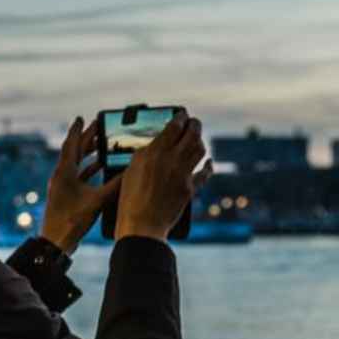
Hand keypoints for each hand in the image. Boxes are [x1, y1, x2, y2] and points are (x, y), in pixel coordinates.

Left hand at [40, 115, 121, 253]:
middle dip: (86, 139)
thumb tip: (131, 172)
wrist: (56, 242)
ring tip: (102, 145)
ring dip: (88, 154)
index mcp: (64, 172)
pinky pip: (78, 176)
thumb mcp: (97, 200)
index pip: (71, 144)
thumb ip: (114, 185)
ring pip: (76, 164)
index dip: (77, 130)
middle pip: (74, 152)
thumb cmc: (72, 220)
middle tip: (98, 127)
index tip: (82, 118)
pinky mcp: (65, 195)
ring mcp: (62, 186)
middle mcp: (60, 176)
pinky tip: (99, 169)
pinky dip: (88, 170)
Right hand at [116, 110, 213, 241]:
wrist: (142, 225)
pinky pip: (205, 173)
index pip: (173, 126)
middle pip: (192, 134)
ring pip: (200, 150)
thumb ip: (145, 154)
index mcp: (153, 152)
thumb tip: (157, 145)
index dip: (180, 117)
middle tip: (193, 122)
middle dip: (195, 125)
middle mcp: (170, 160)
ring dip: (200, 141)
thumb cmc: (130, 200)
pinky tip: (208, 162)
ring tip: (197, 139)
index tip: (182, 114)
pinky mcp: (190, 189)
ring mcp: (182, 174)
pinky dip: (208, 165)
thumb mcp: (131, 170)